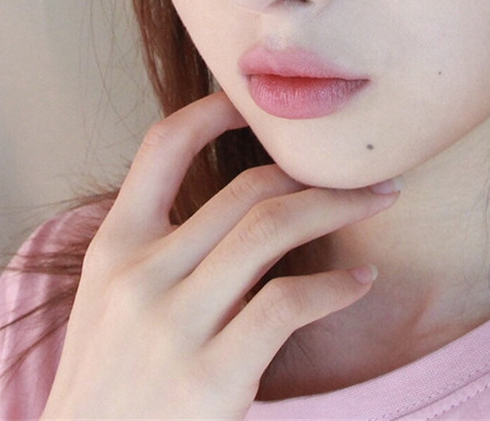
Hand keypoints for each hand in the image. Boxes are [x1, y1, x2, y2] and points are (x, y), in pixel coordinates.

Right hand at [41, 92, 398, 419]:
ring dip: (337, 206)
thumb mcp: (114, 302)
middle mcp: (140, 274)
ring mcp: (173, 325)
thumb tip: (254, 203)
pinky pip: (287, 303)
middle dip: (313, 172)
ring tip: (378, 200)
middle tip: (360, 172)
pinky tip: (361, 282)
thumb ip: (167, 250)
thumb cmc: (111, 382)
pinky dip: (335, 287)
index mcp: (114, 246)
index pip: (162, 147)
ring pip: (272, 228)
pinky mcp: (210, 378)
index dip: (213, 112)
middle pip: (245, 189)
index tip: (257, 107)